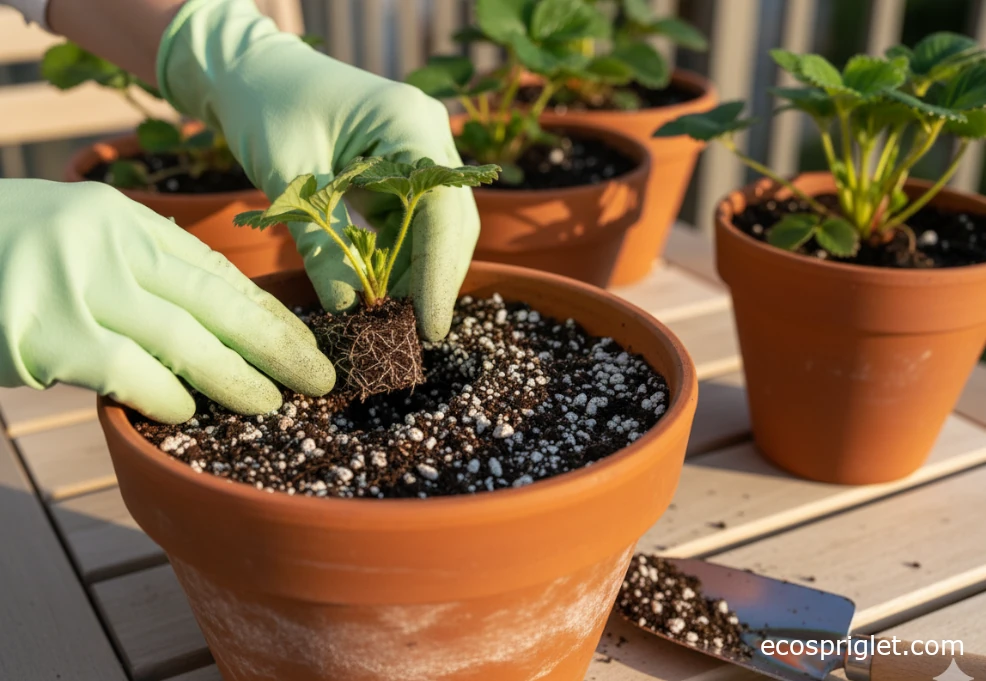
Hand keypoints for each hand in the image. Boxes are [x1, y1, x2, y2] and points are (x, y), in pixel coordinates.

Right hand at [0, 180, 334, 422]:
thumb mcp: (72, 238)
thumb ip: (133, 270)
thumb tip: (204, 324)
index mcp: (120, 216)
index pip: (212, 269)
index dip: (262, 309)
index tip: (302, 339)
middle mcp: (107, 242)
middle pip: (217, 301)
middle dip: (276, 343)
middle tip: (320, 376)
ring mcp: (76, 284)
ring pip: (184, 339)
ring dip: (235, 378)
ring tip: (274, 403)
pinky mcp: (44, 332)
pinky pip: (129, 372)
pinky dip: (165, 397)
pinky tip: (190, 414)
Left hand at [157, 0, 478, 339]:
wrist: (251, 72)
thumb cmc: (264, 108)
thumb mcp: (287, 178)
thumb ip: (320, 245)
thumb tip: (347, 312)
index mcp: (410, 124)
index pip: (444, 211)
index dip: (440, 274)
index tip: (431, 328)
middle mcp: (429, 136)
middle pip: (452, 223)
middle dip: (433, 280)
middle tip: (409, 333)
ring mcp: (421, 152)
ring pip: (438, 228)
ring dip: (416, 273)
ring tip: (386, 315)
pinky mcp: (405, 169)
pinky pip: (414, 223)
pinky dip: (398, 258)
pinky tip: (377, 287)